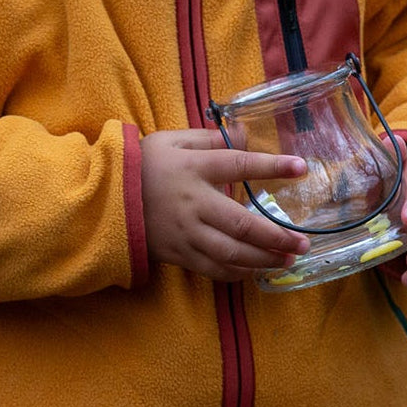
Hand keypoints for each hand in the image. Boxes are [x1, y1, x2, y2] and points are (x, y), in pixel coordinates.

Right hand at [141, 129, 309, 280]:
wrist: (103, 198)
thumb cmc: (141, 164)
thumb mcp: (171, 140)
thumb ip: (209, 137)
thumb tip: (245, 133)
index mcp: (194, 168)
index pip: (239, 165)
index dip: (272, 166)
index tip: (301, 168)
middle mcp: (194, 203)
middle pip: (242, 224)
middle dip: (276, 236)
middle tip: (302, 243)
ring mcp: (186, 233)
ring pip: (231, 253)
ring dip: (263, 260)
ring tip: (287, 260)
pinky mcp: (178, 254)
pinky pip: (213, 269)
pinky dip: (237, 273)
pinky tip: (254, 271)